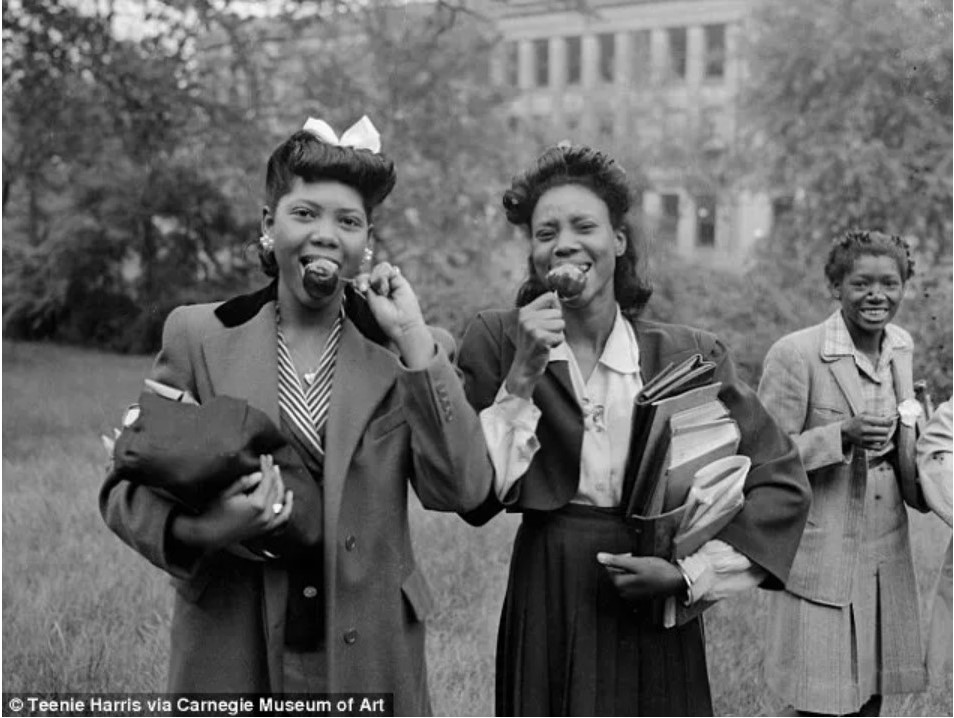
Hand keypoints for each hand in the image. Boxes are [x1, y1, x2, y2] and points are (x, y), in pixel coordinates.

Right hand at [175, 455, 292, 551]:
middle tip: (270, 460)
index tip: (264, 457)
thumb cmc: (216, 513)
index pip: (267, 480)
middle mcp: (266, 513)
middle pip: (275, 488)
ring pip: (280, 499)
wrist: (211, 535)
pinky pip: (283, 517)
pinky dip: (288, 505)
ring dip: (280, 484)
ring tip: (276, 472)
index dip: (266, 466)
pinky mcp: (266, 528)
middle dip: (273, 472)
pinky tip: (289, 495)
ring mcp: (268, 522)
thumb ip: (245, 482)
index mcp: (257, 503)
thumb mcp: (227, 494)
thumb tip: (260, 474)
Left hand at [356, 262, 431, 367]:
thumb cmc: (387, 318)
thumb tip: (362, 275)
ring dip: (377, 279)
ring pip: (378, 269)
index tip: (361, 288)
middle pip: (369, 273)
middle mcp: (380, 287)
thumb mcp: (370, 301)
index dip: (360, 281)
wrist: (403, 323)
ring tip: (384, 293)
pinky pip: (387, 268)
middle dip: (367, 280)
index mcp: (371, 294)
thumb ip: (366, 286)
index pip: (362, 279)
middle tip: (368, 289)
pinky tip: (388, 289)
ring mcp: (390, 282)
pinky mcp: (399, 279)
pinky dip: (384, 276)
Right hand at [505, 292, 564, 398]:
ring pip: (561, 324)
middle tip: (544, 336)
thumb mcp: (531, 325)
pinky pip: (561, 336)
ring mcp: (533, 328)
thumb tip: (557, 297)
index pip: (550, 296)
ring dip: (556, 335)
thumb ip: (543, 311)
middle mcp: (527, 318)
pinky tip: (546, 347)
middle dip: (556, 325)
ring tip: (545, 341)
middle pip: (557, 312)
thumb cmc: (531, 346)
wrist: (523, 367)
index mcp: (524, 312)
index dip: (555, 307)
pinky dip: (557, 343)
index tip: (549, 319)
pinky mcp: (541, 339)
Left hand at [596, 552, 684, 603]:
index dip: (619, 558)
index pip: (609, 567)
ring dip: (631, 570)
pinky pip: (631, 583)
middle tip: (639, 562)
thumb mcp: (637, 563)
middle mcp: (623, 592)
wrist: (676, 582)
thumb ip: (616, 561)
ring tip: (644, 568)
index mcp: (620, 584)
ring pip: (624, 577)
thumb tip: (598, 557)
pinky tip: (646, 575)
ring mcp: (631, 595)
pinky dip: (636, 576)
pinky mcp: (639, 595)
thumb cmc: (658, 571)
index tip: (631, 556)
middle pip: (616, 572)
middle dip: (624, 565)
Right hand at [841, 413, 896, 449]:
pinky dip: (882, 444)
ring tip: (881, 434)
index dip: (890, 421)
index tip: (889, 422)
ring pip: (884, 439)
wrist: (845, 431)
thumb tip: (889, 416)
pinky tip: (880, 440)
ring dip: (885, 436)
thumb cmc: (857, 421)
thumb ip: (877, 413)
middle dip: (887, 429)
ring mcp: (864, 438)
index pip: (884, 421)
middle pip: (885, 431)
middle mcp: (864, 429)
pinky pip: (879, 447)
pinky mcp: (865, 445)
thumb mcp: (864, 413)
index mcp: (865, 419)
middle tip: (885, 428)